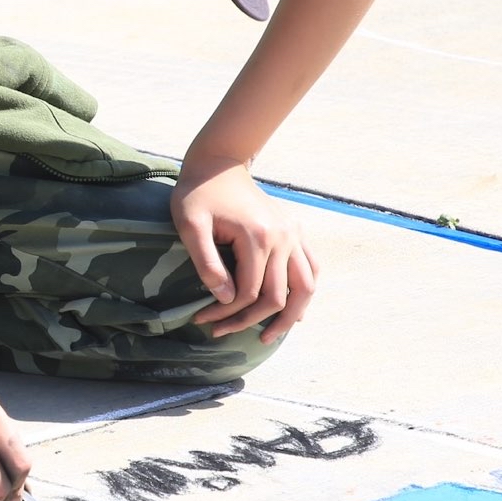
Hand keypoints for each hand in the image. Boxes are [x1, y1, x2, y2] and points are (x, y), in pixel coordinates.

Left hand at [173, 156, 318, 343]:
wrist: (219, 164)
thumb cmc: (198, 194)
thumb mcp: (190, 225)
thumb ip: (207, 263)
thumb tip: (226, 299)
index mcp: (257, 237)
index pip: (248, 293)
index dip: (225, 313)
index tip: (202, 320)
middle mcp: (283, 237)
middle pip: (278, 296)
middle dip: (250, 320)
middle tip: (223, 333)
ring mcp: (293, 233)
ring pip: (306, 286)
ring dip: (290, 315)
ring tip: (269, 336)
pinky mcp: (295, 229)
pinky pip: (311, 267)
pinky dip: (305, 291)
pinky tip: (293, 311)